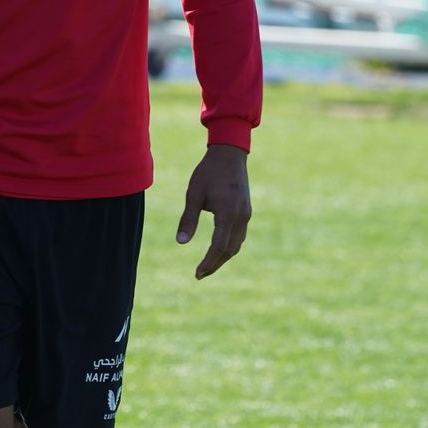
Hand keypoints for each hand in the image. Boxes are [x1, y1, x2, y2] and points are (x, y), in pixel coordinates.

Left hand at [175, 144, 250, 279]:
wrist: (229, 153)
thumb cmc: (208, 172)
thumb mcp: (194, 194)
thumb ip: (188, 219)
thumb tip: (180, 242)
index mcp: (228, 213)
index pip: (218, 247)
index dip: (208, 262)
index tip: (197, 273)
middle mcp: (240, 217)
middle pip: (229, 250)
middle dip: (215, 264)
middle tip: (199, 275)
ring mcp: (246, 214)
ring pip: (236, 244)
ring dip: (223, 257)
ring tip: (208, 266)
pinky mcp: (246, 211)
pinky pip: (239, 236)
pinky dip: (229, 246)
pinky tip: (218, 249)